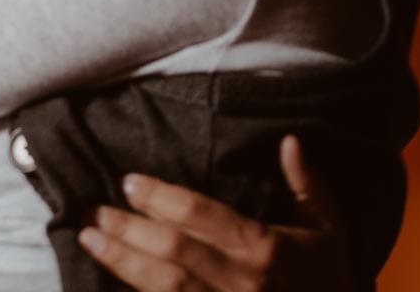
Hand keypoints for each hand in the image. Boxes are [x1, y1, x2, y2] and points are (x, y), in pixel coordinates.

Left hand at [79, 136, 352, 291]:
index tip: (129, 183)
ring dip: (122, 263)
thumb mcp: (330, 231)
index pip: (203, 217)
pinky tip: (111, 278)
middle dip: (130, 230)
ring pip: (165, 286)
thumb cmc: (330, 279)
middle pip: (175, 252)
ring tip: (88, 240)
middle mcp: (242, 281)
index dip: (162, 199)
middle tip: (94, 211)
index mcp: (265, 248)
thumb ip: (310, 186)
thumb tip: (289, 141)